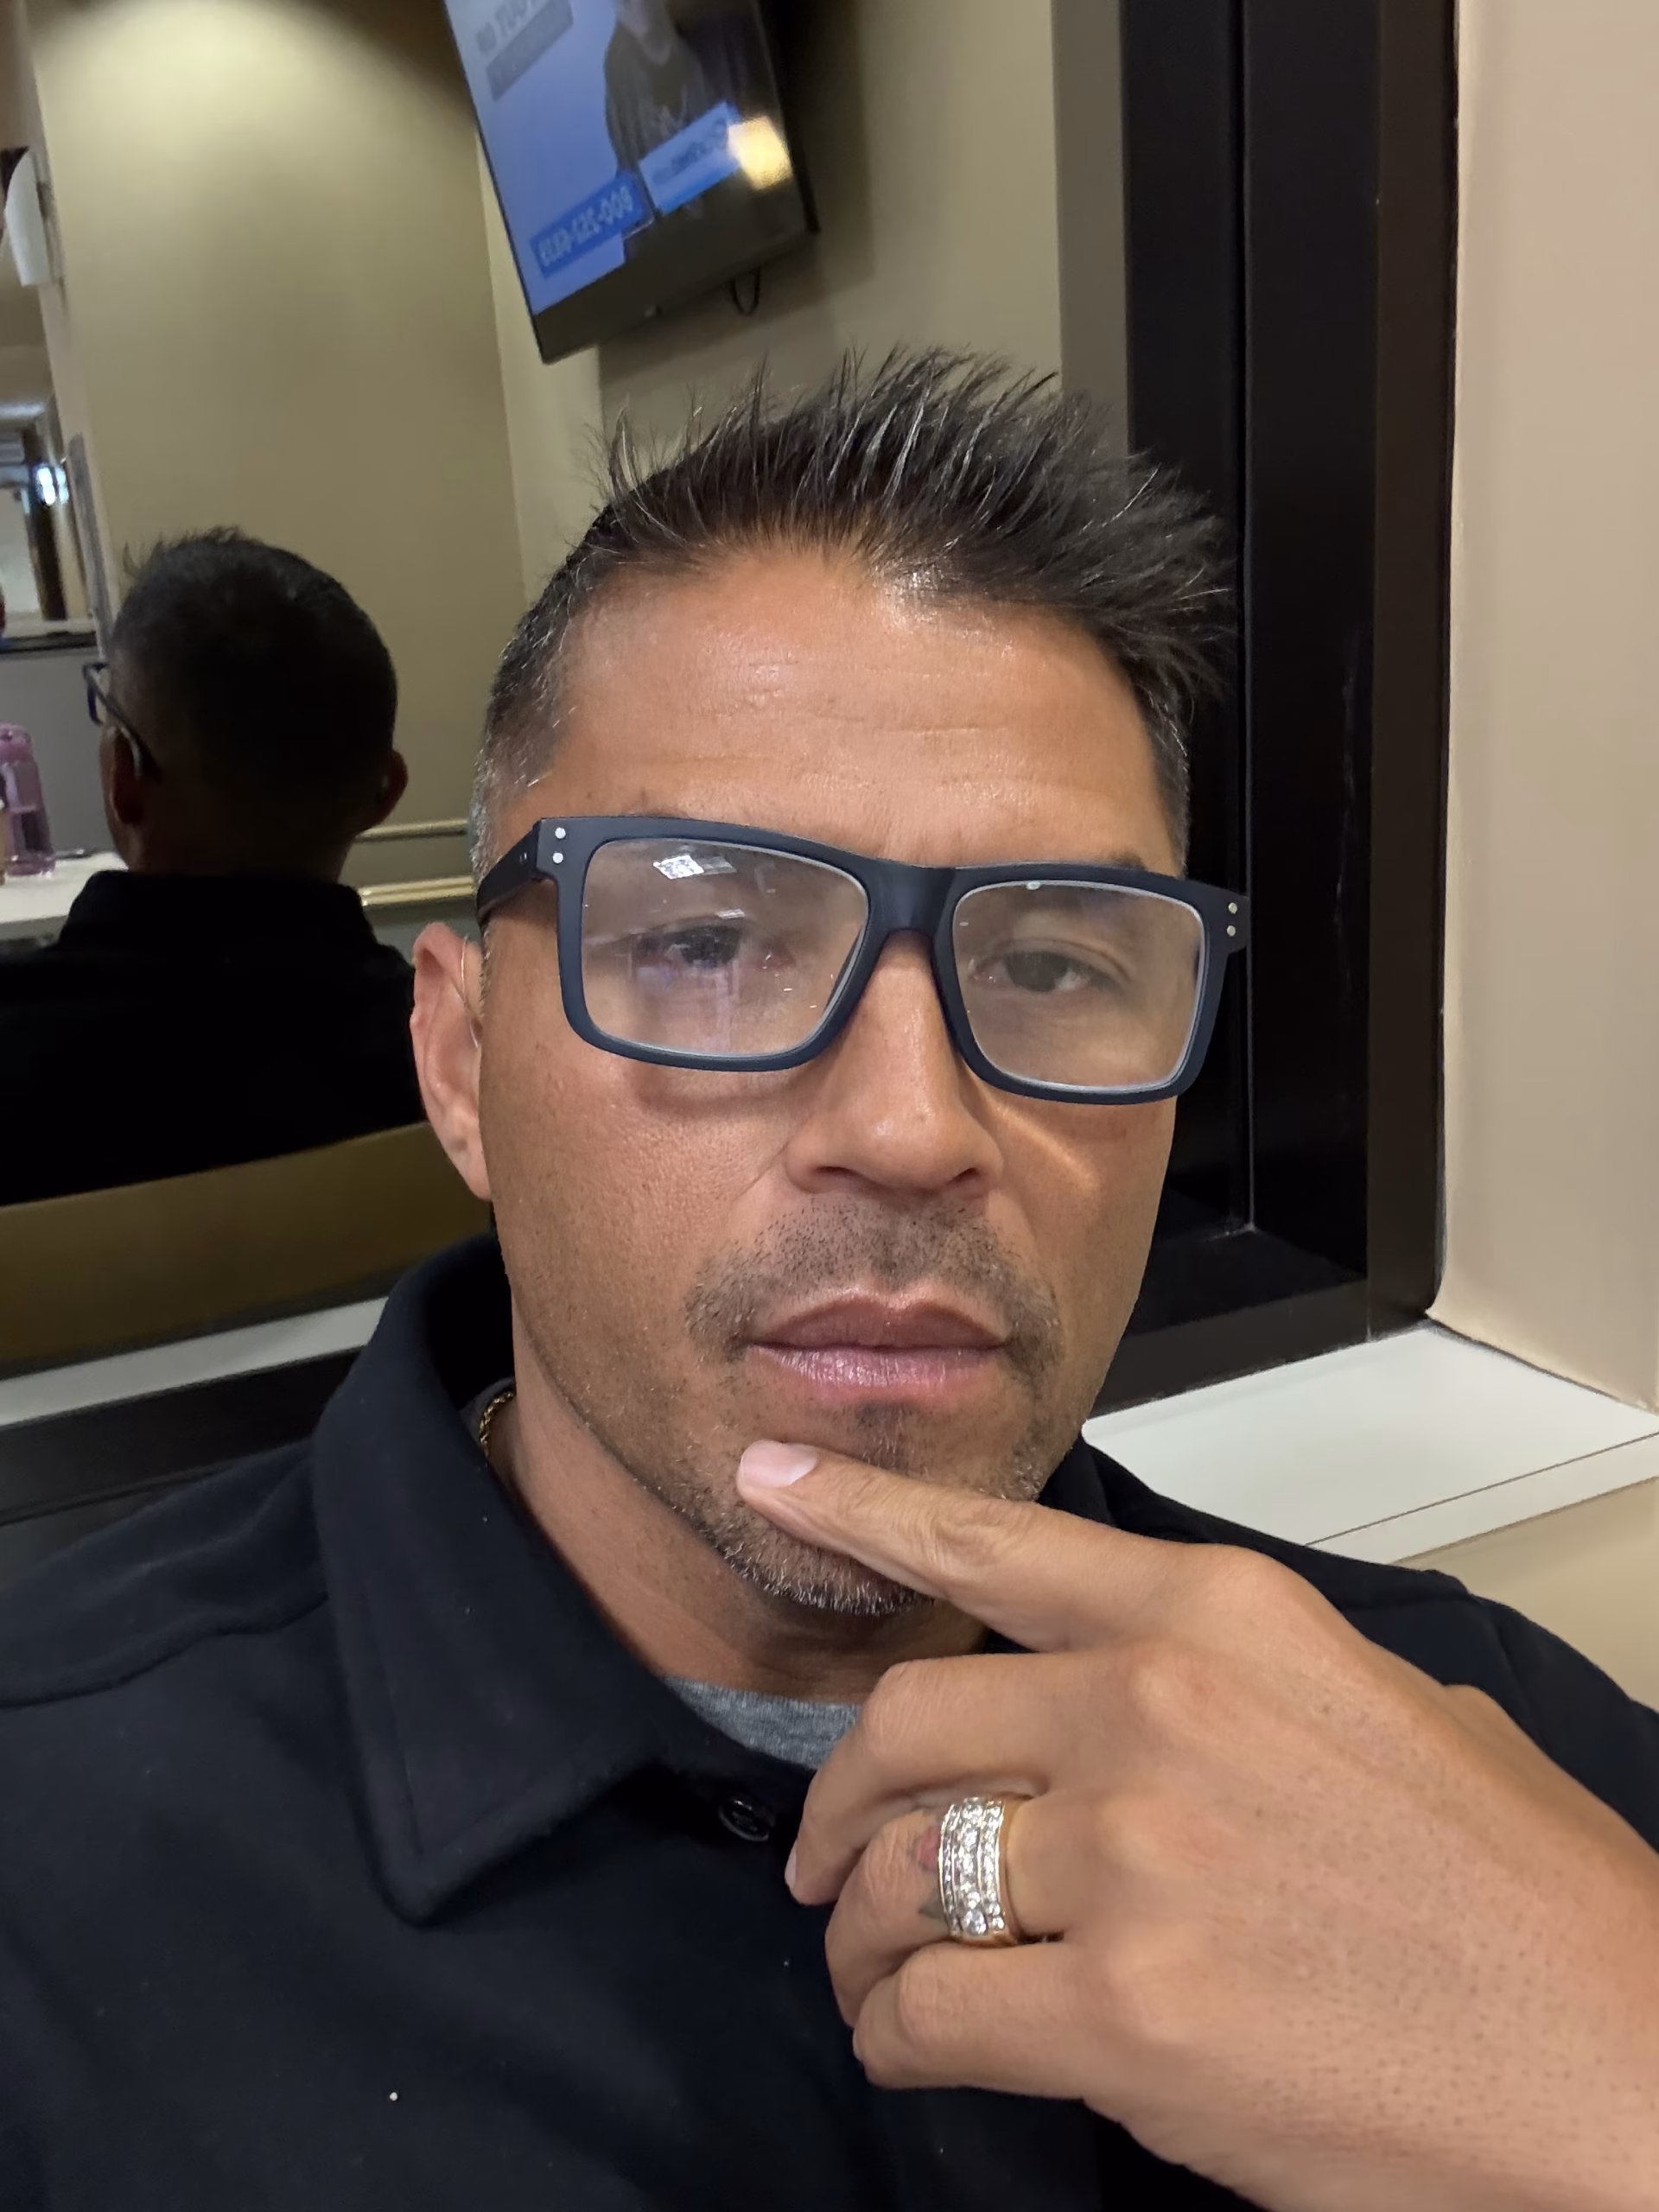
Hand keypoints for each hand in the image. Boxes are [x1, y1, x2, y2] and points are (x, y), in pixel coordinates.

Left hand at [736, 1443, 1658, 2211]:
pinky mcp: (1126, 2017)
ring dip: (858, 1935)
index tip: (772, 1483)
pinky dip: (896, 2033)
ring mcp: (1135, 1861)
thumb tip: (1104, 1706)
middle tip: (824, 1858)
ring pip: (898, 1876)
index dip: (862, 1512)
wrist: (1625, 2068)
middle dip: (838, 1801)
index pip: (994, 1546)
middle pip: (904, 1725)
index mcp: (1223, 1616)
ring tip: (871, 1973)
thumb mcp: (1381, 1709)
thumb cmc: (1518, 1896)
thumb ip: (1225, 1682)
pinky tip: (918, 2044)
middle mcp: (1157, 1709)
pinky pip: (929, 2011)